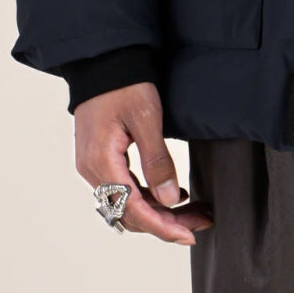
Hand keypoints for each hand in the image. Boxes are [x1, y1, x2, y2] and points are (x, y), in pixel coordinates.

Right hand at [74, 81, 212, 245]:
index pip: (132, 208)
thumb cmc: (125, 83)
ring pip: (128, 203)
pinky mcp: (100, 159)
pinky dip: (148, 196)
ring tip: (194, 210)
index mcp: (102, 161)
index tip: (188, 234)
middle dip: (167, 221)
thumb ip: (157, 160)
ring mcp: (93, 166)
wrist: (104, 60)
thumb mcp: (146, 117)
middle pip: (130, 211)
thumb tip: (170, 199)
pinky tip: (173, 194)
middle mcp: (92, 170)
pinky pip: (123, 189)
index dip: (162, 226)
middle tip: (201, 220)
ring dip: (159, 211)